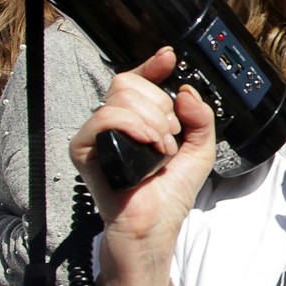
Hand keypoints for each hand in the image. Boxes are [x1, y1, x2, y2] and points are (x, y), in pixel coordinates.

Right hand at [67, 47, 215, 285]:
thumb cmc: (169, 195)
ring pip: (120, 96)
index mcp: (137, 120)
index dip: (151, 65)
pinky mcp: (83, 148)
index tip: (169, 58)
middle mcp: (114, 124)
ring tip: (163, 149)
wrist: (154, 227)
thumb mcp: (200, 149)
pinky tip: (150, 145)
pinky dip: (134, 126)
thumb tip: (185, 90)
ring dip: (153, 120)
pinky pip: (105, 117)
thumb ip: (201, 116)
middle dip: (160, 106)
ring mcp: (97, 135)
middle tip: (171, 136)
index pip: (136, 80)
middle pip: (130, 83)